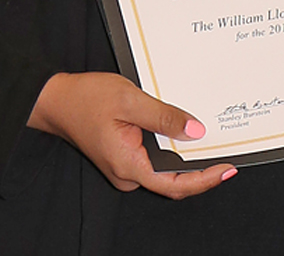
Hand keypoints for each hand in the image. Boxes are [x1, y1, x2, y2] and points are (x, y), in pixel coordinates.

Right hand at [28, 72, 235, 197]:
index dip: (205, 180)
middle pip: (174, 181)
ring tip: (213, 143)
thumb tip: (196, 132)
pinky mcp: (124, 157)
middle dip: (202, 170)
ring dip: (187, 159)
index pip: (176, 184)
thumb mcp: (130, 100)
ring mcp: (125, 167)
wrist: (55, 99)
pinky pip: (155, 160)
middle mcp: (128, 174)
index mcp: (129, 165)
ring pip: (165, 170)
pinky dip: (173, 151)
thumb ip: (164, 117)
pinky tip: (186, 135)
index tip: (227, 169)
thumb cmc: (86, 98)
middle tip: (228, 154)